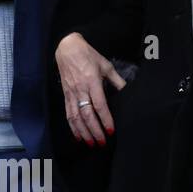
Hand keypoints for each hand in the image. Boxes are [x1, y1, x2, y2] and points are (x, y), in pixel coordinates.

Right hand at [55, 32, 126, 146]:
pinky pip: (68, 113)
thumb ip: (116, 80)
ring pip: (75, 117)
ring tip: (91, 143)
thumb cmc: (88, 55)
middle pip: (86, 114)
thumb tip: (127, 92)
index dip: (105, 119)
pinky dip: (72, 127)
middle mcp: (80, 89)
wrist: (67, 48)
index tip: (111, 130)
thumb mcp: (106, 65)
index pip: (99, 105)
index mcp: (92, 81)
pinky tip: (78, 136)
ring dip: (83, 132)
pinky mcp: (65, 95)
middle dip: (94, 130)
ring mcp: (71, 93)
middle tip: (102, 143)